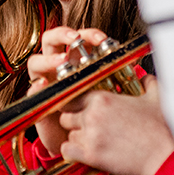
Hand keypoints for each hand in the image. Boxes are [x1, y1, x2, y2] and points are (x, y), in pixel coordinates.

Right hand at [27, 26, 107, 155]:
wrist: (82, 140)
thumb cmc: (95, 112)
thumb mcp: (109, 92)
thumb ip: (120, 76)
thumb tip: (140, 63)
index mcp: (75, 58)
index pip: (79, 38)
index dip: (90, 35)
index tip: (103, 39)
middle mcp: (57, 65)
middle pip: (52, 39)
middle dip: (63, 35)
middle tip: (75, 39)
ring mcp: (45, 80)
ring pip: (37, 61)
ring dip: (49, 59)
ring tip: (61, 61)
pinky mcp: (38, 98)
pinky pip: (33, 89)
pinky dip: (37, 85)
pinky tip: (44, 84)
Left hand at [59, 75, 173, 174]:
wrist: (165, 156)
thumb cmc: (162, 129)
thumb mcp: (156, 97)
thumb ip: (147, 83)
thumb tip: (146, 78)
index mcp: (103, 99)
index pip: (73, 97)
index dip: (76, 104)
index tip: (81, 110)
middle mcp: (93, 115)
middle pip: (66, 116)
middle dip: (74, 121)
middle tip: (86, 126)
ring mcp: (90, 136)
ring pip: (68, 134)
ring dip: (77, 137)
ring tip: (91, 141)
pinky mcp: (92, 155)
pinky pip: (67, 151)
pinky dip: (72, 152)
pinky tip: (84, 152)